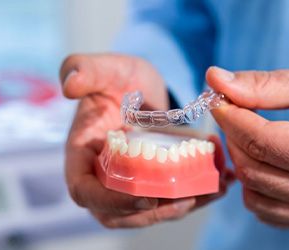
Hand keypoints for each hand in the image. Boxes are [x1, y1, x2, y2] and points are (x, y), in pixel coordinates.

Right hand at [60, 54, 232, 227]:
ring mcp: (124, 181)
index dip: (110, 202)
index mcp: (82, 153)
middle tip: (187, 197)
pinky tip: (218, 185)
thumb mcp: (103, 68)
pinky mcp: (147, 181)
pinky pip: (164, 200)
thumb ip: (81, 70)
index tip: (146, 198)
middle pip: (116, 212)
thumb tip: (70, 86)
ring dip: (176, 208)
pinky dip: (191, 198)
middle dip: (151, 212)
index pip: (84, 190)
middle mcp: (100, 174)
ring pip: (143, 212)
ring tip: (209, 191)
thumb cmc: (117, 78)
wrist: (139, 87)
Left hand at [207, 67, 288, 227]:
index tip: (218, 101)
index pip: (261, 141)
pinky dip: (252, 185)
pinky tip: (262, 161)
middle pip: (252, 168)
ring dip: (240, 160)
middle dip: (234, 137)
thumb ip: (268, 86)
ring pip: (253, 191)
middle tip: (237, 115)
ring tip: (249, 135)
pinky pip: (263, 209)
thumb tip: (214, 78)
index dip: (231, 118)